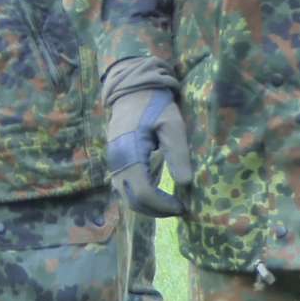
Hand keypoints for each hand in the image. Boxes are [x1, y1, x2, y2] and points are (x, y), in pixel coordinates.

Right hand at [101, 57, 193, 216]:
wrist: (132, 90)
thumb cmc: (155, 105)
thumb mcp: (172, 124)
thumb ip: (177, 153)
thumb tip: (186, 183)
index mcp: (129, 154)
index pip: (143, 193)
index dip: (163, 205)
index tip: (183, 206)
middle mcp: (117, 163)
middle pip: (133, 201)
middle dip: (157, 210)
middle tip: (179, 208)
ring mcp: (114, 164)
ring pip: (127, 197)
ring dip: (148, 206)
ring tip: (170, 204)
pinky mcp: (116, 163)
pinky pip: (125, 188)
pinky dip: (141, 197)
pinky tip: (159, 193)